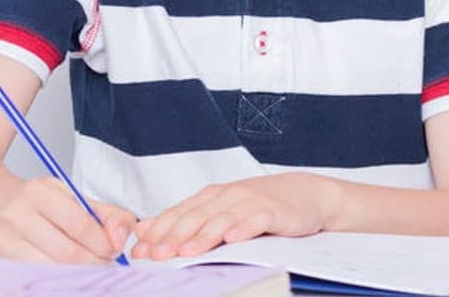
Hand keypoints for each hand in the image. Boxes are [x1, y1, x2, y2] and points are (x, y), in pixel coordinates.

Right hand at [0, 176, 135, 262]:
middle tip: (106, 260)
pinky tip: (72, 267)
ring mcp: (7, 239)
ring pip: (55, 267)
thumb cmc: (52, 205)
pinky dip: (63, 274)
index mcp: (39, 192)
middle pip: (68, 252)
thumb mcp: (82, 200)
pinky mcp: (5, 259)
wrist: (12, 208)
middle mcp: (17, 214)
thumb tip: (119, 239)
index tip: (114, 248)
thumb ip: (111, 216)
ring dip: (81, 270)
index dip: (103, 243)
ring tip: (91, 262)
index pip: (80, 225)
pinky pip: (42, 273)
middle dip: (96, 261)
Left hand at [132, 173, 340, 259]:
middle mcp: (230, 196)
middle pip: (197, 216)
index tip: (141, 251)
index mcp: (212, 196)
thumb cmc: (261, 204)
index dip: (159, 231)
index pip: (179, 213)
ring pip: (223, 219)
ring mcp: (253, 202)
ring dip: (204, 236)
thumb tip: (142, 230)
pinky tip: (234, 238)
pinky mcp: (276, 211)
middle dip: (175, 236)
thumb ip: (184, 218)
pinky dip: (245, 228)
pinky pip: (258, 219)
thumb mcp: (220, 208)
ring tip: (188, 252)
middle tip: (158, 255)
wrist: (307, 193)